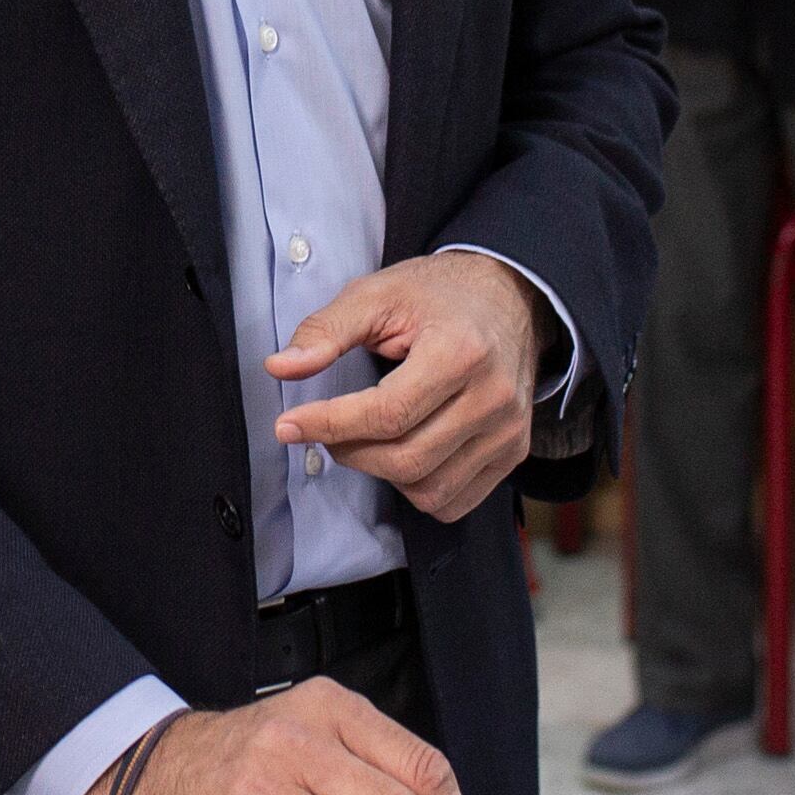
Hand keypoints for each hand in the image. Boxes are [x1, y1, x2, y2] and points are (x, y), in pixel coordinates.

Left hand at [268, 248, 540, 524]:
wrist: (507, 296)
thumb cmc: (438, 294)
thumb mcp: (376, 294)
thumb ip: (326, 330)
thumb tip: (281, 368)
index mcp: (460, 352)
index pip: (386, 414)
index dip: (329, 424)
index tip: (288, 425)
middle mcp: (493, 398)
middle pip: (406, 459)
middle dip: (349, 451)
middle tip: (324, 428)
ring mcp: (508, 430)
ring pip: (429, 489)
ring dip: (381, 474)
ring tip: (363, 439)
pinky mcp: (514, 452)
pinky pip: (456, 501)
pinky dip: (417, 490)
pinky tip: (400, 455)